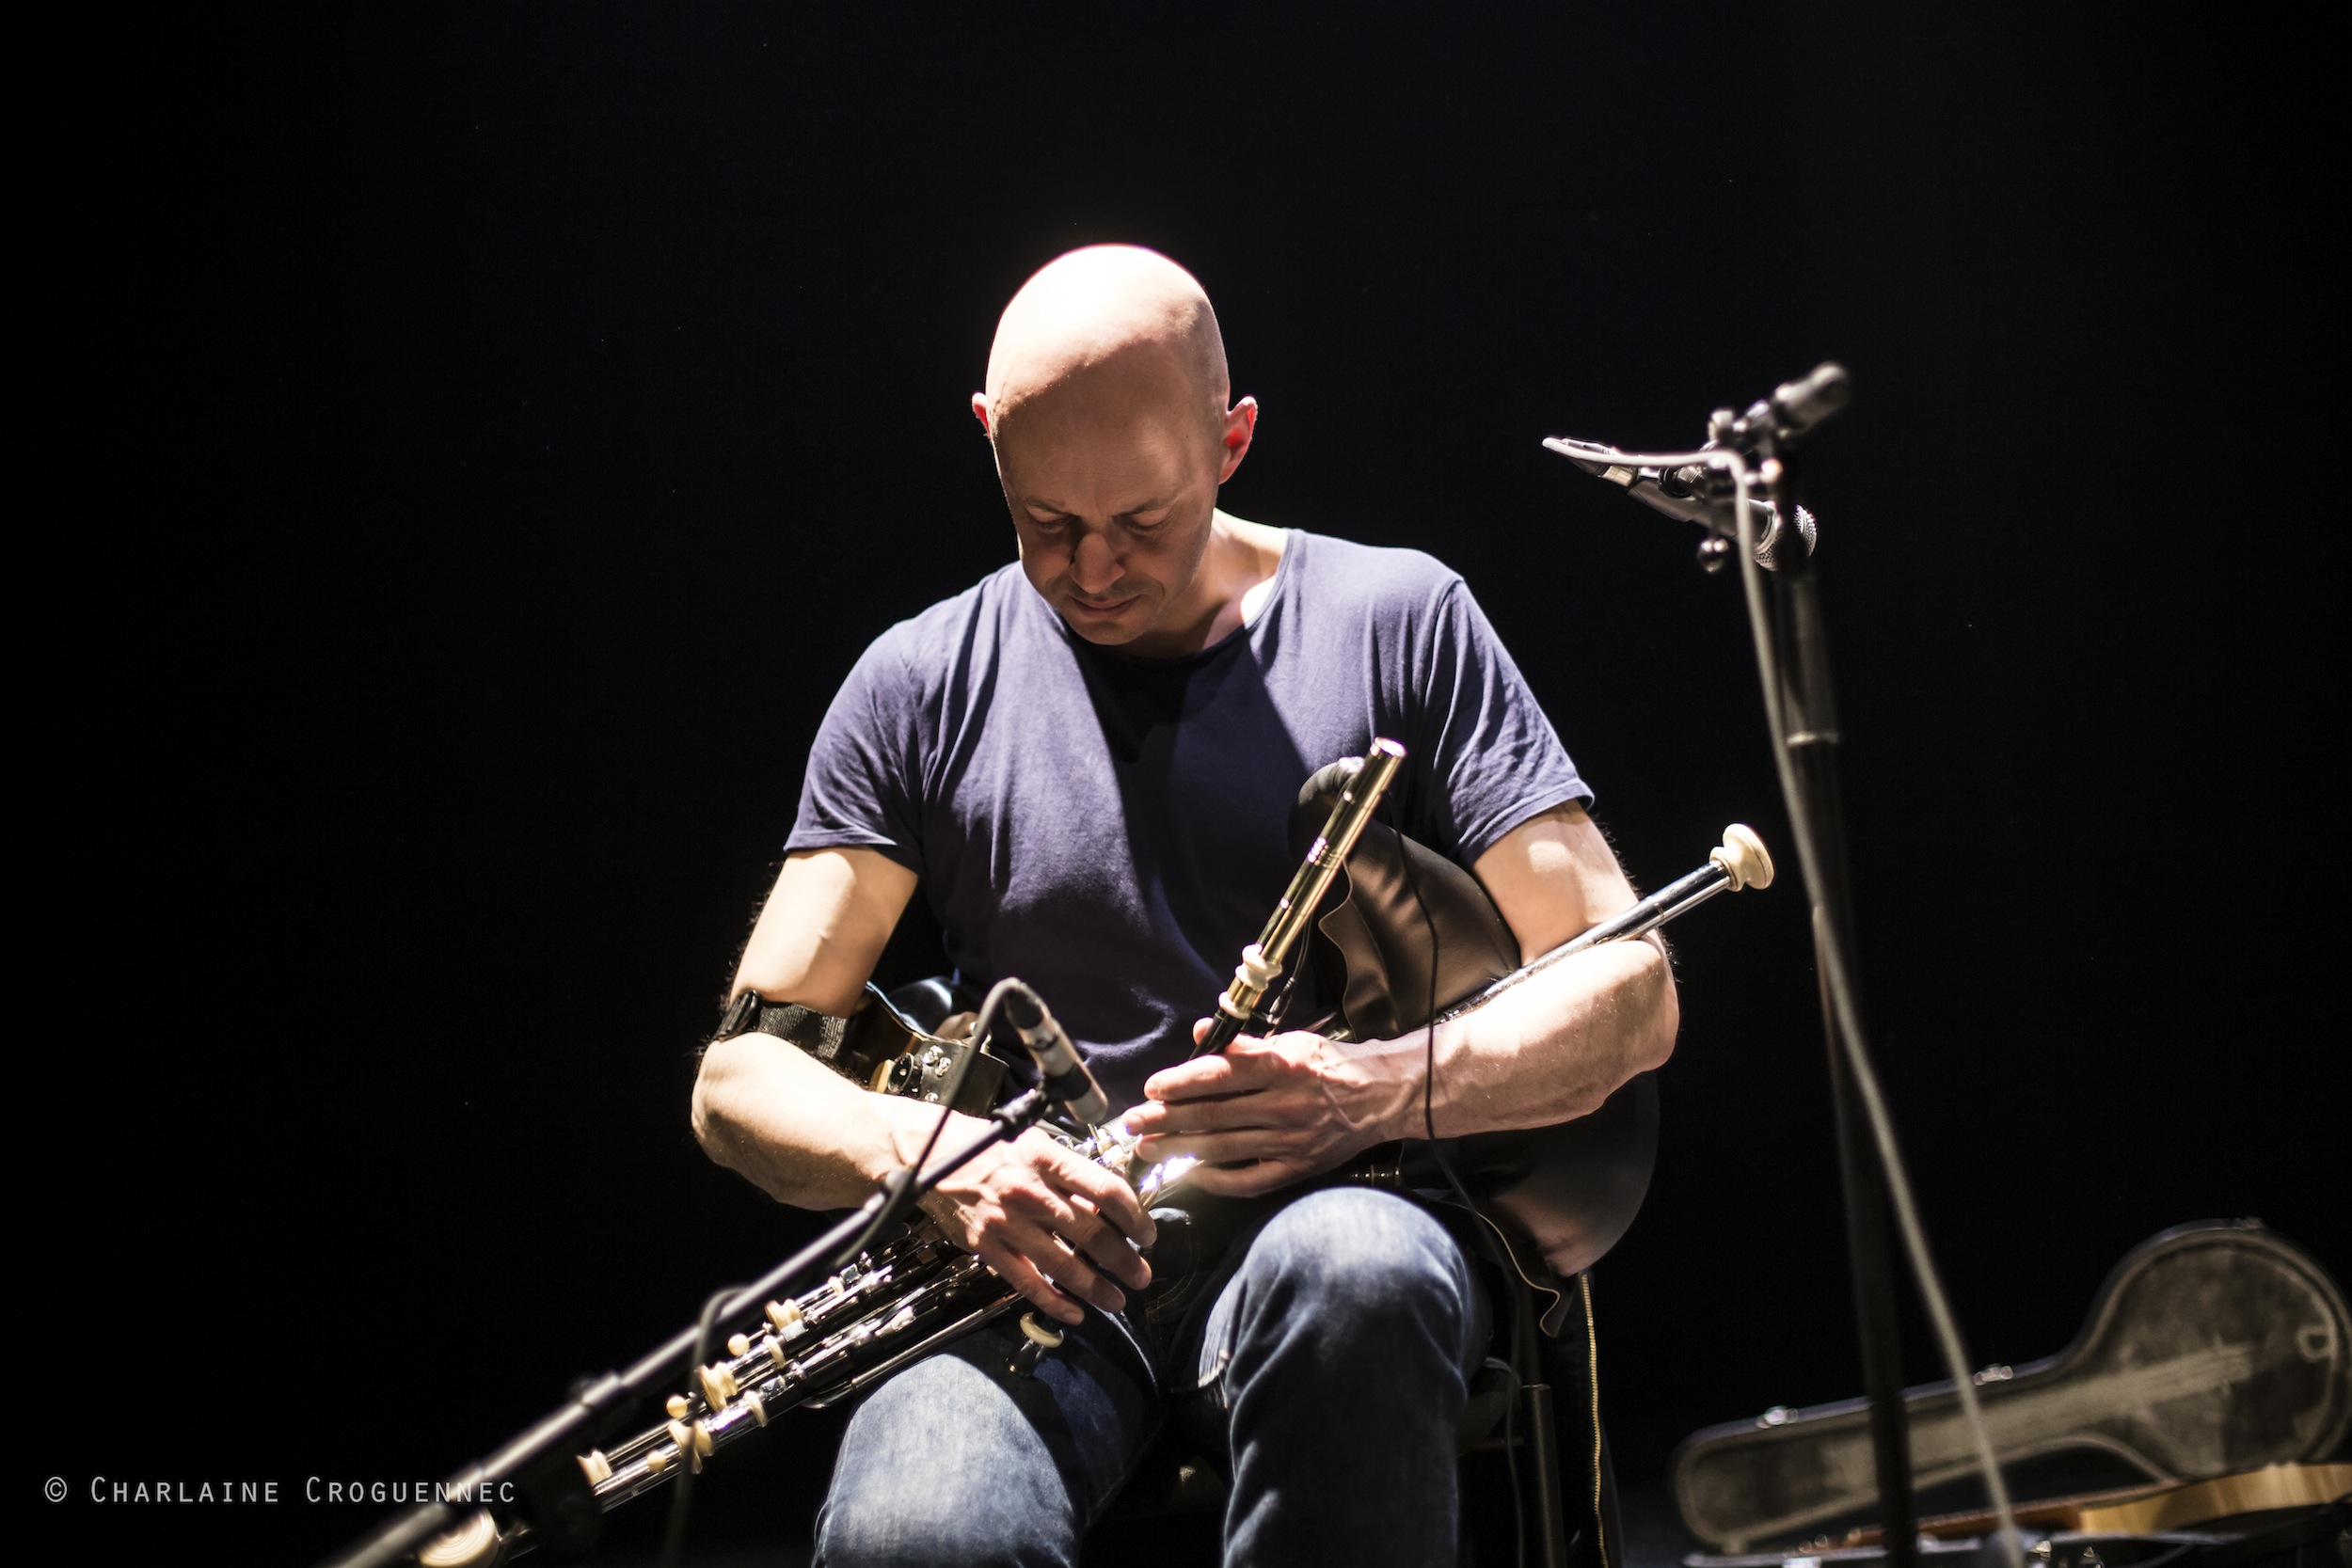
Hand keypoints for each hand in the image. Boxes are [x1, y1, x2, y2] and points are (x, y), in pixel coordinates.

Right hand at [918, 1122, 1155, 1326]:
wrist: (933, 1157)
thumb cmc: (994, 1149)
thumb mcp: (1037, 1146)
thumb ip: (1072, 1174)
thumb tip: (1111, 1205)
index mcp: (1048, 1160)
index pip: (1105, 1191)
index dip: (1134, 1217)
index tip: (1147, 1235)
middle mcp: (1029, 1191)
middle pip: (1091, 1233)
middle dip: (1124, 1260)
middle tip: (1142, 1276)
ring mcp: (1005, 1222)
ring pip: (1062, 1265)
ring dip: (1096, 1288)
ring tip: (1117, 1300)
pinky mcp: (985, 1246)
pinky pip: (1027, 1282)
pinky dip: (1054, 1302)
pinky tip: (1076, 1313)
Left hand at [1122, 1022, 1408, 1196]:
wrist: (1380, 1096)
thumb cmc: (1328, 1064)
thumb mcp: (1290, 1041)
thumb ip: (1243, 1042)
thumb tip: (1200, 1031)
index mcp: (1282, 1066)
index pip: (1221, 1074)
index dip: (1182, 1082)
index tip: (1152, 1087)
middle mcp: (1285, 1104)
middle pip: (1214, 1115)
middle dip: (1166, 1119)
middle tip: (1132, 1122)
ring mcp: (1291, 1141)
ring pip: (1224, 1148)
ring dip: (1179, 1149)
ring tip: (1146, 1147)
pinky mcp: (1298, 1168)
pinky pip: (1249, 1180)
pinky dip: (1217, 1179)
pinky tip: (1190, 1174)